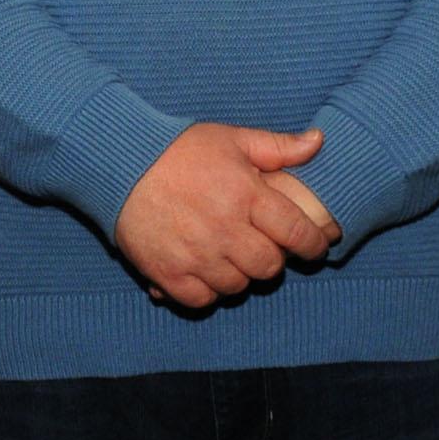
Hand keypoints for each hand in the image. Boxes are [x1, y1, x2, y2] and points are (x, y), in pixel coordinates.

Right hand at [114, 123, 338, 308]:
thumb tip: (319, 142)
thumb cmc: (180, 150)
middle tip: (264, 248)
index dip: (314, 243)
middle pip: (269, 266)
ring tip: (231, 257)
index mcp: (245, 194)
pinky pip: (202, 300)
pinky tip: (205, 271)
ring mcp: (195, 254)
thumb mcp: (232, 139)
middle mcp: (224, 228)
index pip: (296, 231)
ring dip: (240, 275)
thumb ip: (278, 147)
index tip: (316, 246)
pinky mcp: (168, 273)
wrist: (120, 163)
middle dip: (273, 260)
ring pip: (238, 287)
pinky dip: (208, 291)